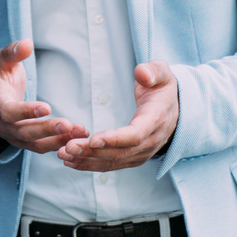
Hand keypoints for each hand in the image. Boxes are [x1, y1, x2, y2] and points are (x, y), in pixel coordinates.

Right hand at [0, 39, 86, 152]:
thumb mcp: (2, 61)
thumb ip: (13, 52)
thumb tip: (26, 43)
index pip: (9, 112)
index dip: (26, 111)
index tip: (46, 107)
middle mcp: (3, 125)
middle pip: (24, 132)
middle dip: (47, 130)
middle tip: (68, 124)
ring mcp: (14, 136)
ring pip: (35, 144)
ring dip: (58, 140)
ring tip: (79, 132)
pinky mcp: (25, 142)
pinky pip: (42, 147)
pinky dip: (59, 143)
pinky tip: (77, 137)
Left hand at [57, 61, 178, 170]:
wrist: (174, 109)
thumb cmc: (162, 88)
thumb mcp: (162, 73)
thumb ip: (153, 71)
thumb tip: (141, 73)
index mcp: (155, 121)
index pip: (135, 135)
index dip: (114, 139)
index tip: (93, 139)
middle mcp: (149, 143)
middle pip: (119, 153)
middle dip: (92, 152)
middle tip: (67, 147)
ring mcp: (141, 153)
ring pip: (113, 162)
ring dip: (87, 160)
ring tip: (63, 155)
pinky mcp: (132, 158)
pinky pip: (111, 164)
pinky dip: (90, 165)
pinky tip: (71, 162)